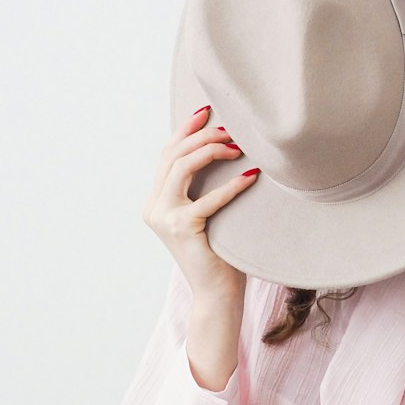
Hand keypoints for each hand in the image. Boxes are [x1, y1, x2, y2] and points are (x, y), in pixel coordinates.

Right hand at [141, 104, 258, 301]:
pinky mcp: (182, 229)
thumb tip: (225, 148)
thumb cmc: (220, 253)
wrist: (216, 294)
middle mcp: (154, 207)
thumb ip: (202, 188)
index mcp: (156, 201)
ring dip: (211, 151)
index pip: (167, 154)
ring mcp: (164, 218)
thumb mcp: (207, 214)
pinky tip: (251, 178)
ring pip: (181, 167)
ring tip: (239, 148)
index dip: (186, 129)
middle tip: (232, 130)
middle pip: (173, 155)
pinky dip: (231, 186)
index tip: (206, 111)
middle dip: (203, 136)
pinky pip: (208, 198)